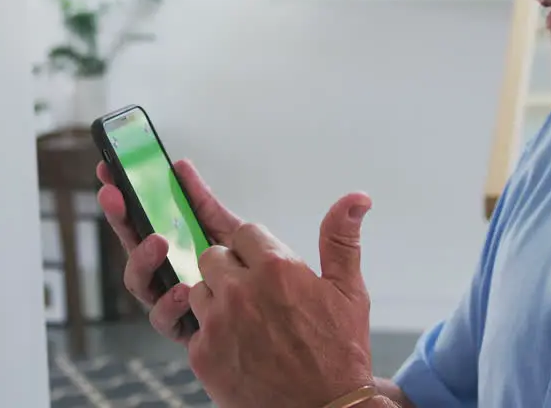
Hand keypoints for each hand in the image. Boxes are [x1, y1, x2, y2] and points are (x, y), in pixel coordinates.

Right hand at [96, 158, 242, 342]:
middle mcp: (159, 273)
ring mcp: (165, 299)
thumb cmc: (239, 272)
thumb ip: (200, 202)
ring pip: (139, 282)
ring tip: (157, 242)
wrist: (270, 314)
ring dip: (142, 259)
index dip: (119, 196)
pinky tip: (183, 289)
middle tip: (116, 196)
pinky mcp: (179, 327)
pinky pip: (164, 318)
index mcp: (166, 248)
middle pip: (130, 244)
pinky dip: (170, 303)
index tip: (106, 170)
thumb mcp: (222, 229)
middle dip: (119, 217)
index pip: (135, 219)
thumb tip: (180, 166)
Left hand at [187, 194, 374, 407]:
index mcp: (277, 268)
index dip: (257, 249)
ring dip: (216, 300)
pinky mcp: (203, 353)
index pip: (245, 231)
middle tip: (254, 295)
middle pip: (213, 255)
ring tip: (246, 322)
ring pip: (198, 289)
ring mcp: (218, 323)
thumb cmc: (341, 353)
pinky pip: (193, 327)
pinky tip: (237, 347)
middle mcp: (242, 290)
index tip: (268, 268)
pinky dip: (211, 334)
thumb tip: (357, 197)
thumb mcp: (349, 292)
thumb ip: (341, 238)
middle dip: (230, 269)